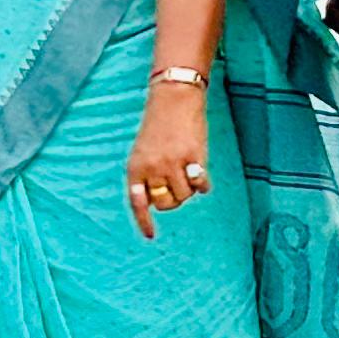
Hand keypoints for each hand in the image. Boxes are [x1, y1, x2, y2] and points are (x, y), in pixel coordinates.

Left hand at [126, 93, 211, 239]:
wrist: (174, 99)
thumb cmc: (158, 128)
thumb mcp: (143, 152)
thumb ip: (146, 177)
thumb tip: (157, 203)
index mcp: (135, 168)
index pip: (137, 202)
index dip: (144, 221)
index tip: (151, 237)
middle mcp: (152, 168)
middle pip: (165, 204)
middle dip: (173, 201)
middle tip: (178, 188)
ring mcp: (172, 164)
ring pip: (184, 196)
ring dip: (189, 190)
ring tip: (188, 173)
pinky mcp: (193, 158)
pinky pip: (200, 185)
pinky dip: (203, 184)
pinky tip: (201, 174)